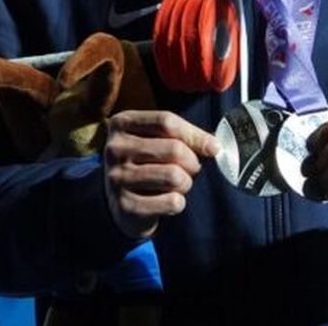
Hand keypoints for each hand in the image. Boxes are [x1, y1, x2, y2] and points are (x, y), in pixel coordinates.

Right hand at [101, 110, 218, 238]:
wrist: (120, 203)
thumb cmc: (146, 162)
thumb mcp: (157, 139)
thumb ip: (184, 135)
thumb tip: (213, 146)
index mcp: (121, 124)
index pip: (166, 122)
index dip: (195, 135)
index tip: (213, 147)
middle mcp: (114, 149)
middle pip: (174, 149)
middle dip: (192, 162)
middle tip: (191, 169)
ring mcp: (117, 178)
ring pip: (174, 176)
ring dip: (186, 183)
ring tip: (179, 185)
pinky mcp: (125, 206)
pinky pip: (171, 202)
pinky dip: (178, 203)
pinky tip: (168, 201)